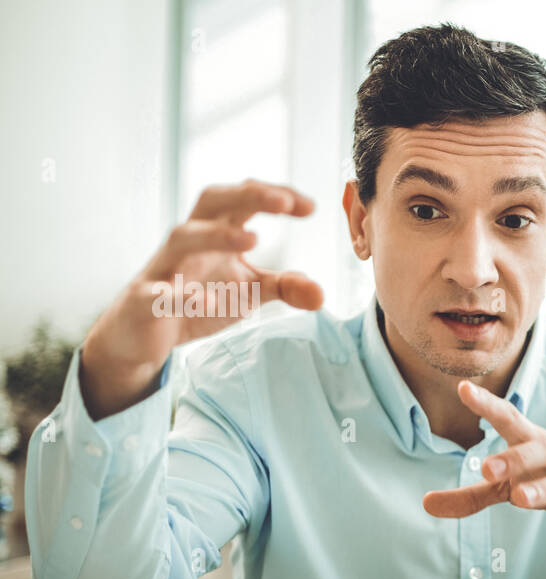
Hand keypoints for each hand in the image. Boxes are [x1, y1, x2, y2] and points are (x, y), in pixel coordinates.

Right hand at [81, 179, 323, 418]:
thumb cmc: (198, 299)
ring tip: (253, 241)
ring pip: (183, 238)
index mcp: (214, 232)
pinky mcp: (144, 300)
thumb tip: (322, 294)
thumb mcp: (248, 291)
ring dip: (217, 235)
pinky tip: (205, 301)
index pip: (244, 200)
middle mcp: (188, 242)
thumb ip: (284, 286)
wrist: (141, 333)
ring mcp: (164, 268)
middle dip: (247, 196)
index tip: (311, 205)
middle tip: (284, 201)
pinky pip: (159, 292)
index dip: (275, 196)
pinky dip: (181, 294)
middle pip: (211, 201)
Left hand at [422, 381, 545, 576]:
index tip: (464, 389)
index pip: (508, 418)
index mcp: (532, 444)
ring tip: (521, 499)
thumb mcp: (512, 482)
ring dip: (541, 490)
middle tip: (487, 469)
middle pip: (536, 452)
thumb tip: (424, 504)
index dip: (486, 404)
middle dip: (513, 460)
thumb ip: (472, 494)